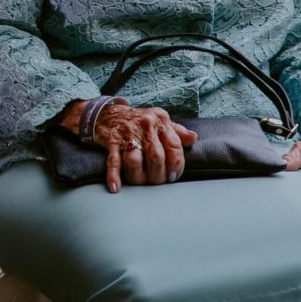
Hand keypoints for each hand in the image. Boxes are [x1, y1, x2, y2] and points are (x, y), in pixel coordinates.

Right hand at [78, 100, 198, 192]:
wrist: (106, 113)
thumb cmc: (138, 120)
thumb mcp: (159, 119)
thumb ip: (177, 130)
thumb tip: (194, 138)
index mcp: (160, 120)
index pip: (174, 146)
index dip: (177, 164)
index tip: (174, 176)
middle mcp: (145, 125)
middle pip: (156, 156)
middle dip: (159, 174)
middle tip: (159, 182)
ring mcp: (127, 133)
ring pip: (135, 160)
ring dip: (139, 177)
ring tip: (143, 183)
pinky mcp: (111, 141)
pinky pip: (113, 161)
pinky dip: (114, 175)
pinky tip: (116, 188)